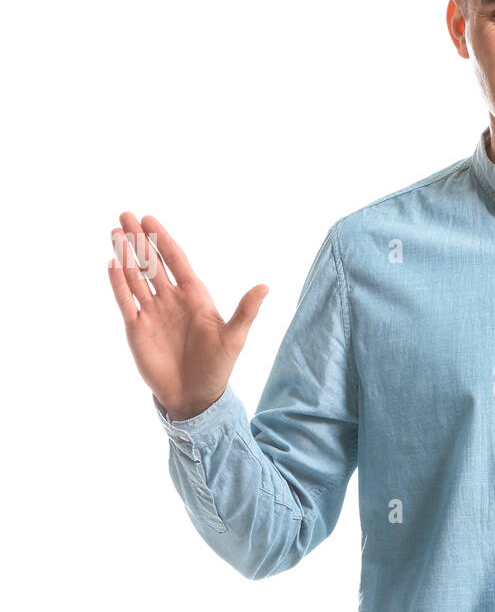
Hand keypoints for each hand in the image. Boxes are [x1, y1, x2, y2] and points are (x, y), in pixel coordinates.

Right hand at [108, 211, 268, 420]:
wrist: (195, 396)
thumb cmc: (218, 367)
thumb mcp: (235, 338)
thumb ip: (246, 311)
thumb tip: (265, 286)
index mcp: (194, 296)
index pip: (175, 260)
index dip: (162, 240)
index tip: (149, 219)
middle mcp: (171, 300)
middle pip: (152, 263)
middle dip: (139, 240)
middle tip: (125, 215)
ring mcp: (153, 313)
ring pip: (136, 278)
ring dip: (125, 256)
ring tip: (114, 232)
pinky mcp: (137, 328)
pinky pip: (126, 301)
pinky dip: (118, 283)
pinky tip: (113, 264)